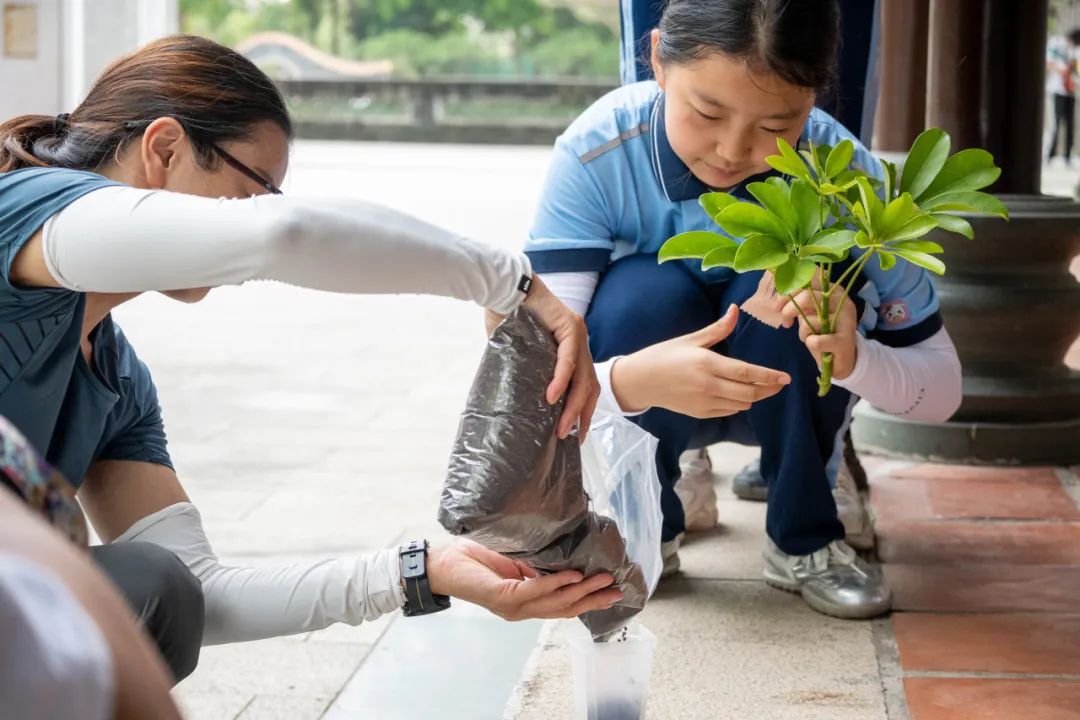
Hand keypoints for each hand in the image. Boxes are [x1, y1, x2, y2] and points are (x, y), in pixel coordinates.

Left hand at [426, 539, 621, 621]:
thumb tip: (567, 551)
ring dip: (582, 590)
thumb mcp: (515, 558)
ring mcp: (513, 606)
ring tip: (603, 580)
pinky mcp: (502, 597)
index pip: (563, 605)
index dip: (589, 599)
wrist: (441, 563)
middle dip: (594, 599)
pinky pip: (534, 590)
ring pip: (555, 602)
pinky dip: (556, 582)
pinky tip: (572, 574)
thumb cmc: (474, 558)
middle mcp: (522, 609)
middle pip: (566, 608)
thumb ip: (537, 562)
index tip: (612, 590)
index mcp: (526, 601)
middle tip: (618, 589)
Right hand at [486, 275, 599, 442]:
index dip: (582, 411)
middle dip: (581, 415)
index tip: (576, 433)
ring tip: (562, 427)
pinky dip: (561, 381)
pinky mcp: (570, 326)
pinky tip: (552, 397)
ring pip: (582, 377)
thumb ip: (526, 371)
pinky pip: (568, 360)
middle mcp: (580, 343)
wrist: (503, 287)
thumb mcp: (519, 352)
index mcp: (571, 350)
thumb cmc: (506, 317)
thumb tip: (518, 398)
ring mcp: (578, 334)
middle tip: (571, 438)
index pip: (584, 385)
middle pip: (589, 386)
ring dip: (573, 405)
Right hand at [610, 305, 790, 417]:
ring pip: (741, 404)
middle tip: (779, 384)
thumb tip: (735, 309)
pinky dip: (737, 404)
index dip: (769, 376)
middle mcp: (708, 386)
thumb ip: (717, 329)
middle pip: (749, 393)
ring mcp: (704, 402)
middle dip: (768, 389)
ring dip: (753, 396)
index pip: (747, 372)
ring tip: (758, 386)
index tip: (786, 378)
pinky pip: (728, 411)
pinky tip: (737, 394)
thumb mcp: (690, 340)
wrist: (640, 381)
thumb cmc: (663, 355)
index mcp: (707, 363)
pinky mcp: (700, 413)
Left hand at [779, 288, 858, 379]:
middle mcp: (842, 301)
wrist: (841, 357)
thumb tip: (779, 291)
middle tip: (785, 322)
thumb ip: (799, 300)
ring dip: (802, 332)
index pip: (809, 280)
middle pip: (807, 297)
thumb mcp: (810, 311)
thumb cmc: (822, 331)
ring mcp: (846, 320)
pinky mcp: (844, 341)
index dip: (788, 292)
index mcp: (833, 290)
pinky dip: (810, 343)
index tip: (777, 306)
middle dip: (788, 310)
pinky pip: (816, 341)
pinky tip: (816, 345)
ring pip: (810, 321)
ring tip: (809, 337)